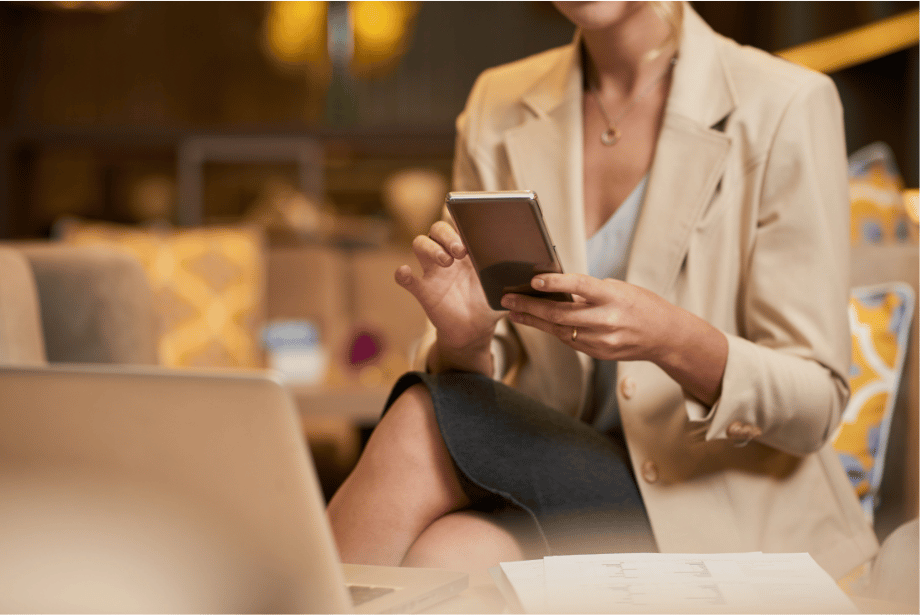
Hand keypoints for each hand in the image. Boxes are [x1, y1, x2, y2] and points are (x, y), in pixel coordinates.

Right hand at [395, 221, 502, 372]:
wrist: (476, 331)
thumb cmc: (491, 303)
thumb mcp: (506, 287)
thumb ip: (515, 275)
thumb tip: (533, 267)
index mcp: (469, 249)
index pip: (459, 222)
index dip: (461, 218)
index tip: (471, 227)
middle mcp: (449, 255)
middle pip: (437, 229)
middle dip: (447, 235)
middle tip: (461, 250)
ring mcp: (433, 271)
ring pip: (420, 244)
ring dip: (430, 248)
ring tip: (446, 262)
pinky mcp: (423, 291)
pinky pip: (407, 279)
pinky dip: (403, 275)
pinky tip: (405, 272)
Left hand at [500, 273, 672, 362]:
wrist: (664, 335)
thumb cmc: (639, 304)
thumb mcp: (618, 289)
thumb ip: (588, 291)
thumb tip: (554, 289)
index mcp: (613, 297)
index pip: (579, 286)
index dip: (555, 283)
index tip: (534, 280)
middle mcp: (607, 320)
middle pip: (561, 314)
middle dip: (530, 307)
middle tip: (509, 299)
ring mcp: (602, 340)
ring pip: (560, 330)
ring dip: (534, 321)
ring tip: (515, 312)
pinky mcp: (599, 354)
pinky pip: (570, 341)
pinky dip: (553, 330)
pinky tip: (538, 323)